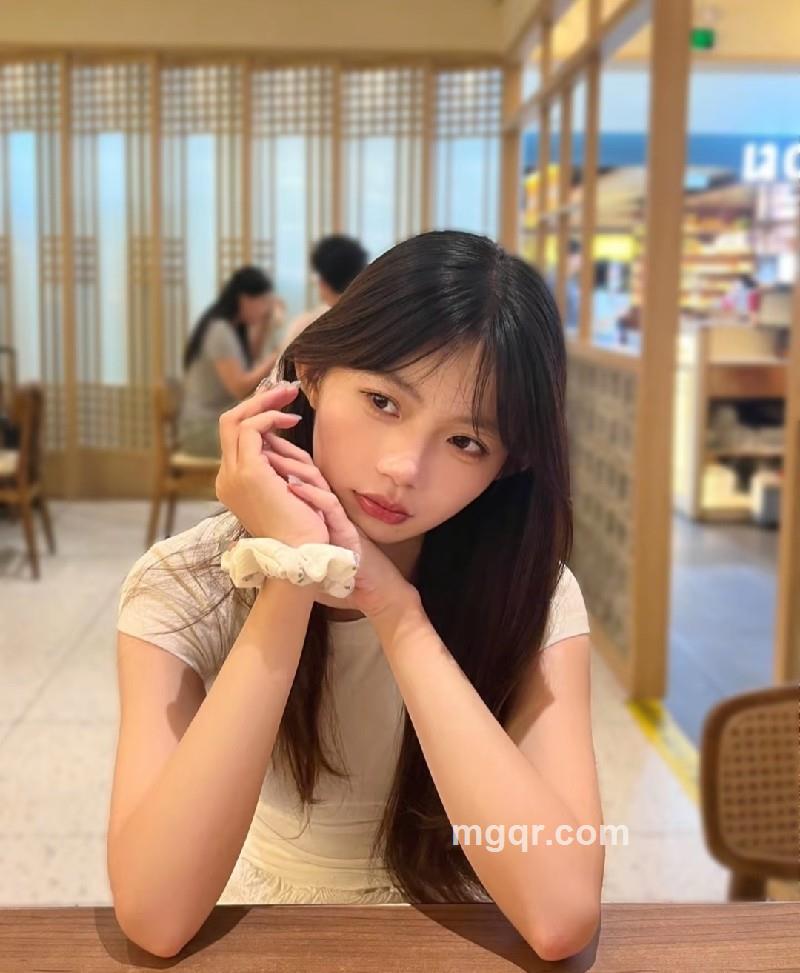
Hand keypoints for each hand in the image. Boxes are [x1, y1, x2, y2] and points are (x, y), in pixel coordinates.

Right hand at [215, 382, 328, 546]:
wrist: (304, 553)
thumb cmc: (303, 526)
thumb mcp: (287, 488)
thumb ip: (278, 464)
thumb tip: (279, 438)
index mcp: (233, 484)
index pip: (235, 439)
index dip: (256, 416)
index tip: (282, 407)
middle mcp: (227, 478)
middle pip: (228, 424)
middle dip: (256, 401)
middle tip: (285, 390)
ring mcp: (233, 475)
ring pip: (235, 421)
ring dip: (264, 404)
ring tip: (290, 398)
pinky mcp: (249, 473)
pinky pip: (250, 430)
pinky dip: (269, 418)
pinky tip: (290, 421)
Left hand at [261, 431, 420, 621]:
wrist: (359, 577)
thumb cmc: (331, 555)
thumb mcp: (309, 529)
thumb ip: (297, 510)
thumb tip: (276, 496)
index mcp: (315, 499)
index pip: (297, 469)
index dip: (280, 453)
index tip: (260, 446)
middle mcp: (325, 500)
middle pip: (306, 467)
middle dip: (285, 450)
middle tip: (265, 441)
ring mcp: (334, 512)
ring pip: (315, 480)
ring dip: (293, 467)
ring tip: (273, 458)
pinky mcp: (343, 525)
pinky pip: (327, 505)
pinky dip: (310, 495)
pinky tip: (294, 489)